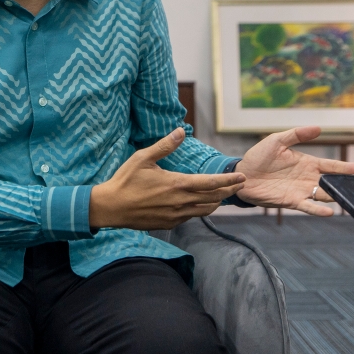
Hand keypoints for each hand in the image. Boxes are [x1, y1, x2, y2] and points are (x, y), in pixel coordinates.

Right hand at [89, 127, 245, 229]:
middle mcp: (180, 202)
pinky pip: (192, 217)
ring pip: (205, 210)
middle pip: (213, 198)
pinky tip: (200, 204)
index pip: (211, 183)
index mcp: (177, 184)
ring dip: (217, 202)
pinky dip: (201, 209)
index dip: (229, 181)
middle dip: (228, 191)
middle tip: (239, 185)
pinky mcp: (169, 223)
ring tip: (223, 194)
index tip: (242, 177)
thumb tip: (181, 130)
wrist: (111, 207)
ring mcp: (176, 215)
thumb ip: (165, 145)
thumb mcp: (143, 158)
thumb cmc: (126, 180)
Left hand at [235, 126, 353, 215]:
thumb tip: (318, 128)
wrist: (242, 175)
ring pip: (324, 195)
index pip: (330, 166)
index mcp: (307, 163)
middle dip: (345, 184)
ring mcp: (301, 191)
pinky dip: (319, 210)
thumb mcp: (277, 141)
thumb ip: (296, 135)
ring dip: (335, 197)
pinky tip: (329, 212)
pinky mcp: (292, 201)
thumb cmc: (259, 157)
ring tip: (348, 198)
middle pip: (332, 182)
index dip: (344, 168)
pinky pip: (308, 206)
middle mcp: (307, 178)